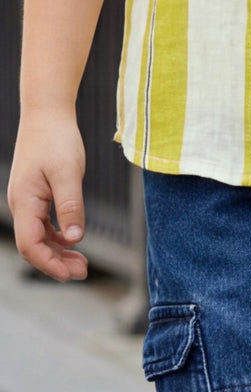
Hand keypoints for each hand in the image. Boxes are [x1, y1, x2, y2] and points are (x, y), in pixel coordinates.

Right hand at [7, 109, 88, 281]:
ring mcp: (27, 202)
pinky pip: (43, 228)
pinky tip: (75, 244)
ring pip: (39, 240)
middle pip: (33, 247)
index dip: (49, 264)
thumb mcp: (68, 174)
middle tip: (84, 272)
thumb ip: (71, 208)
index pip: (30, 245)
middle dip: (56, 264)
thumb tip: (75, 239)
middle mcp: (22, 205)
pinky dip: (58, 240)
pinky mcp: (36, 198)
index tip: (71, 274)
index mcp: (25, 201)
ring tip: (83, 264)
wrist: (47, 113)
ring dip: (59, 254)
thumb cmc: (57, 139)